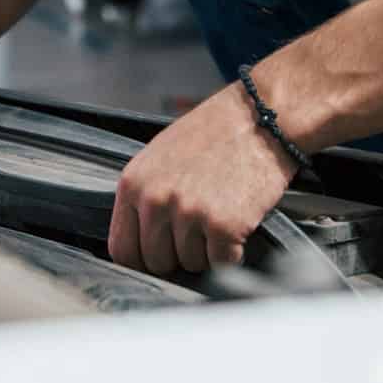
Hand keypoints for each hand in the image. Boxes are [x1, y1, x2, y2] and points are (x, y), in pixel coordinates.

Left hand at [107, 82, 297, 274]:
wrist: (259, 118)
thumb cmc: (214, 133)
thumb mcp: (160, 156)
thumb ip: (145, 196)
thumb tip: (141, 237)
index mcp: (133, 183)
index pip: (122, 249)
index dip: (143, 259)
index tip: (159, 255)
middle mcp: (155, 200)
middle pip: (157, 262)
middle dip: (179, 253)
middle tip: (199, 227)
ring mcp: (188, 214)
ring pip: (191, 264)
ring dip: (208, 250)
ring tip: (220, 212)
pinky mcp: (223, 226)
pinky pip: (223, 263)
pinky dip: (233, 251)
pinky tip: (237, 221)